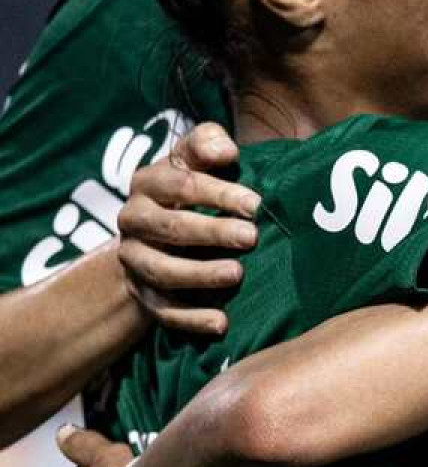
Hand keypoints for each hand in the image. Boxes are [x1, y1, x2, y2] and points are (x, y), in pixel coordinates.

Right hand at [116, 123, 257, 335]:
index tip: (255, 205)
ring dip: (200, 276)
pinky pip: (162, 311)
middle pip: (170, 229)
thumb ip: (208, 143)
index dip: (218, 193)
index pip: (180, 185)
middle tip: (252, 237)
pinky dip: (191, 319)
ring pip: (161, 271)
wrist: (161, 230)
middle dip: (212, 233)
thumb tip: (226, 150)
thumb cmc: (195, 183)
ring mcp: (134, 259)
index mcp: (148, 183)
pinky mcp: (142, 293)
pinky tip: (221, 323)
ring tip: (237, 274)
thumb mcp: (196, 156)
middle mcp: (133, 220)